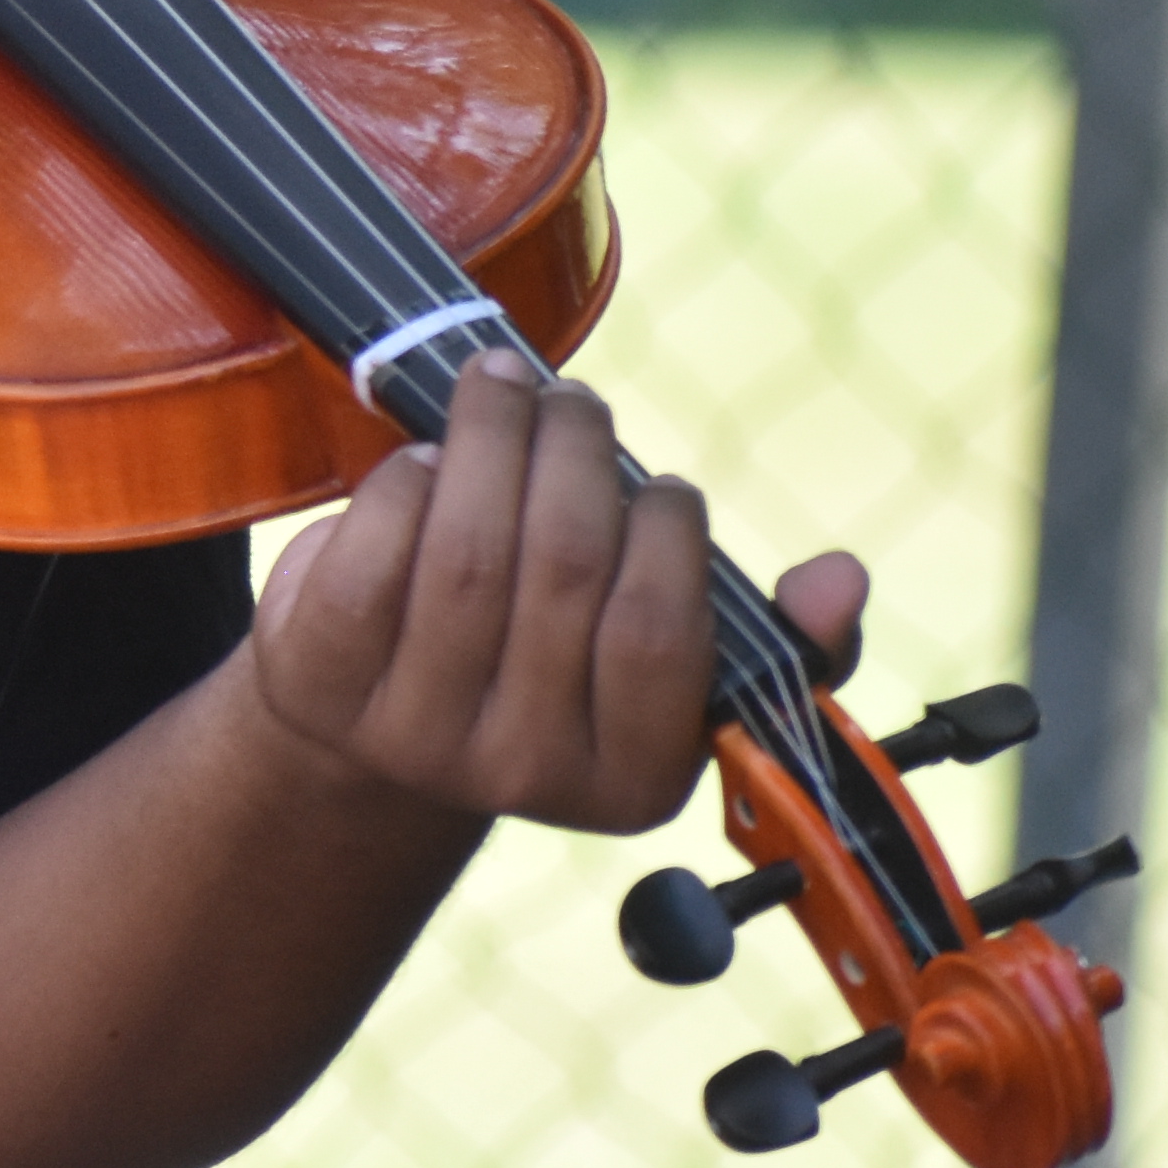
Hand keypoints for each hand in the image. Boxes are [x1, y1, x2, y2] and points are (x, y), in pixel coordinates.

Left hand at [245, 360, 866, 835]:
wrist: (368, 742)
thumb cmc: (544, 675)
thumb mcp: (656, 679)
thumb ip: (768, 636)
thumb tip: (843, 576)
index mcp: (629, 782)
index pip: (659, 632)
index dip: (661, 531)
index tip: (655, 481)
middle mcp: (522, 772)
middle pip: (561, 566)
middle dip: (571, 449)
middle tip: (569, 397)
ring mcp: (416, 734)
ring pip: (470, 546)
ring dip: (493, 435)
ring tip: (504, 385)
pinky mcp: (325, 681)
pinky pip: (378, 550)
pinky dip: (409, 480)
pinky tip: (431, 454)